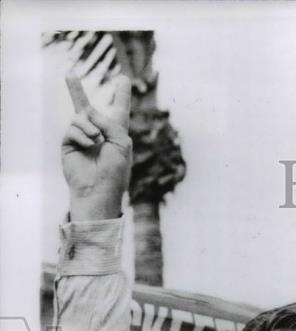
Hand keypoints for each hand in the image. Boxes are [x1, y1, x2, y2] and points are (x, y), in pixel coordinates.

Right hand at [61, 74, 131, 220]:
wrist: (98, 189)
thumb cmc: (115, 170)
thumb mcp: (121, 142)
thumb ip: (109, 122)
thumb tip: (88, 113)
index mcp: (116, 134)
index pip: (119, 111)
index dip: (122, 96)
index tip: (124, 80)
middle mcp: (98, 134)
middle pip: (87, 109)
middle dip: (76, 90)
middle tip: (69, 73)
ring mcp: (82, 139)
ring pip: (81, 116)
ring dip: (90, 127)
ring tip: (96, 140)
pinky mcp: (69, 144)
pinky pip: (73, 128)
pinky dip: (82, 135)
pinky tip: (89, 146)